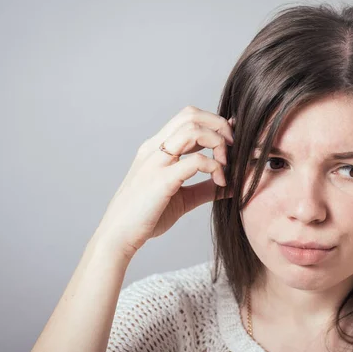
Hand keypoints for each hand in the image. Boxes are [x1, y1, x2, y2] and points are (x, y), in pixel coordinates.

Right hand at [94, 106, 234, 259]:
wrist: (118, 237)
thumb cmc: (146, 217)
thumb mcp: (182, 198)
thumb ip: (205, 188)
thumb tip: (233, 186)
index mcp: (156, 148)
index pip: (188, 117)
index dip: (214, 123)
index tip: (231, 141)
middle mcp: (154, 148)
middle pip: (191, 114)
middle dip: (219, 126)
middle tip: (233, 148)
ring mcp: (156, 162)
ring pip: (193, 130)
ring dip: (218, 142)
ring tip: (226, 165)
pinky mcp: (161, 180)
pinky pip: (195, 161)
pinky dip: (215, 167)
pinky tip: (221, 183)